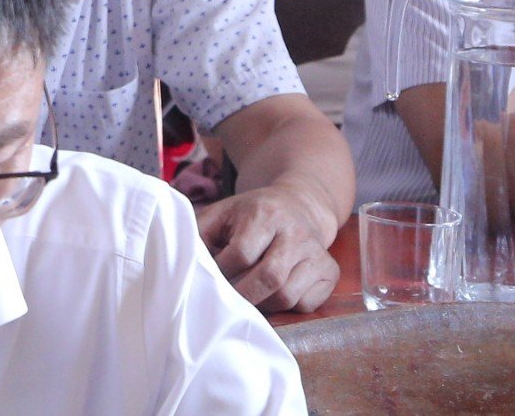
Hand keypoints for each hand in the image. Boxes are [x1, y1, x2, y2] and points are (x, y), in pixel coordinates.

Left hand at [195, 184, 340, 312]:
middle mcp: (295, 233)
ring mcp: (316, 253)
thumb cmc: (251, 214)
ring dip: (263, 305)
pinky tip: (273, 295)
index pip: (241, 253)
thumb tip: (184, 262)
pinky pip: (307, 303)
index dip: (222, 272)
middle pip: (268, 278)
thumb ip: (199, 233)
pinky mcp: (330, 271)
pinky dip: (287, 308)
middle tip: (227, 301)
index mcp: (264, 214)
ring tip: (249, 298)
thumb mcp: (222, 212)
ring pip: (288, 295)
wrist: (299, 205)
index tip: (211, 279)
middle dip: (243, 296)